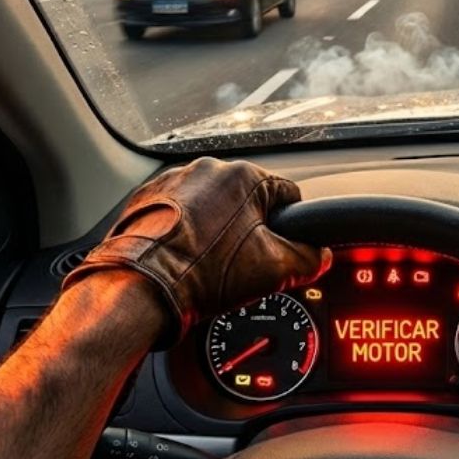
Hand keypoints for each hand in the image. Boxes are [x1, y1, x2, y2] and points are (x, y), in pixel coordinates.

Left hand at [63, 158, 328, 347]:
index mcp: (244, 177)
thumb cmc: (201, 275)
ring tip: (208, 263)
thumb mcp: (272, 271)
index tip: (282, 246)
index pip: (288, 195)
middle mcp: (207, 170)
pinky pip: (177, 210)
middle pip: (246, 200)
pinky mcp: (145, 197)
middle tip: (242, 262)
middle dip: (249, 229)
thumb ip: (308, 259)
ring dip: (215, 228)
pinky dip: (184, 230)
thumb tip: (320, 256)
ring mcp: (172, 181)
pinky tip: (183, 256)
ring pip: (210, 204)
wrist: (138, 288)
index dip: (291, 226)